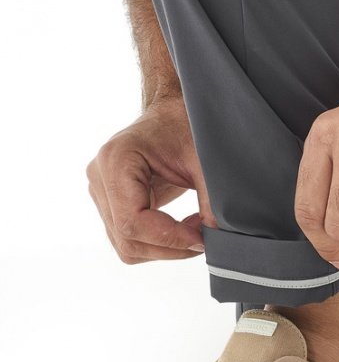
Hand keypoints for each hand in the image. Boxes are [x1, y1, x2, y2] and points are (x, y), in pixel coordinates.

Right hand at [86, 97, 215, 262]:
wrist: (172, 112)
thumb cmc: (186, 126)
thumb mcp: (203, 160)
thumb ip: (211, 199)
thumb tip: (216, 237)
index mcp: (117, 160)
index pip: (132, 222)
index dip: (169, 239)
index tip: (201, 238)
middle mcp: (99, 177)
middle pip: (128, 239)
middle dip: (170, 247)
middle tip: (204, 236)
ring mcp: (100, 191)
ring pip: (127, 246)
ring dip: (165, 248)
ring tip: (195, 227)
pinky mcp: (109, 202)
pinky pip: (129, 238)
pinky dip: (158, 243)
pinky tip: (182, 226)